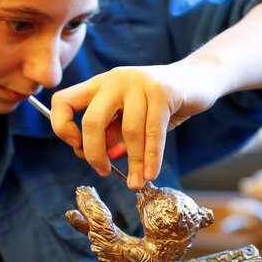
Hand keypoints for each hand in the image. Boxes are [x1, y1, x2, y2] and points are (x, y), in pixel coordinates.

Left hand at [51, 62, 218, 189]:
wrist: (199, 79)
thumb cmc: (160, 103)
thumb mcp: (130, 117)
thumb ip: (112, 132)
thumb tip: (95, 157)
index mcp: (99, 84)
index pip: (62, 101)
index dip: (63, 127)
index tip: (77, 148)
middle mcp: (115, 79)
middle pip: (92, 121)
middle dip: (95, 153)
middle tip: (104, 172)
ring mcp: (139, 82)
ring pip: (129, 131)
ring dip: (133, 163)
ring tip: (136, 183)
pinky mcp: (163, 91)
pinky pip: (153, 132)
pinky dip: (151, 157)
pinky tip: (150, 174)